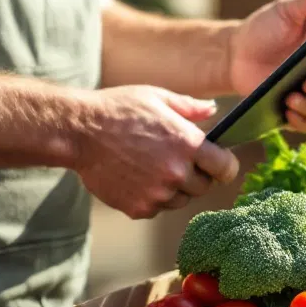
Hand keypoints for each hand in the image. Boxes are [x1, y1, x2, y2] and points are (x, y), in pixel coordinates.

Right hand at [74, 85, 238, 219]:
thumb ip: (189, 107)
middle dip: (198, 175)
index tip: (219, 163)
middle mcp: (176, 173)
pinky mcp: (138, 208)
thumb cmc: (119, 109)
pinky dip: (153, 197)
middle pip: (204, 187)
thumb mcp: (157, 98)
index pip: (226, 168)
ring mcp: (157, 194)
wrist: (80, 133)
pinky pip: (158, 208)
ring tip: (155, 167)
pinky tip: (138, 177)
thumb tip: (212, 111)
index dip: (225, 166)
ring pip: (181, 200)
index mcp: (187, 143)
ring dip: (176, 188)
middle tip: (179, 160)